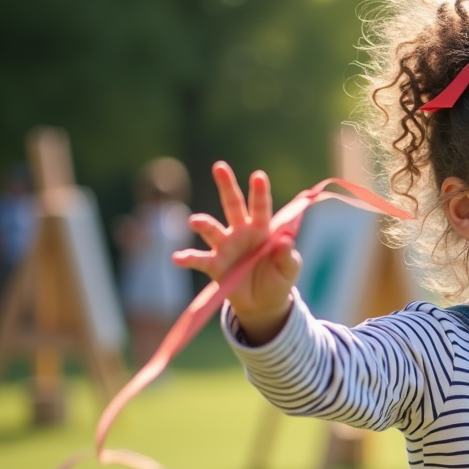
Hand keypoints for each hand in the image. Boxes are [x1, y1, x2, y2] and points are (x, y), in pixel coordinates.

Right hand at [171, 162, 300, 343]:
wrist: (263, 302)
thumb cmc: (278, 277)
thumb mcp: (290, 268)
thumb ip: (288, 255)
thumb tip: (286, 241)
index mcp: (263, 229)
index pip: (262, 207)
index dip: (260, 192)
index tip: (258, 176)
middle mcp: (241, 232)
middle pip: (233, 205)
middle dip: (227, 186)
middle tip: (219, 167)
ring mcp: (225, 246)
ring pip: (212, 230)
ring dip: (204, 224)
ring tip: (195, 221)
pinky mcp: (215, 265)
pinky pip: (199, 259)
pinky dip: (187, 258)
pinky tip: (177, 258)